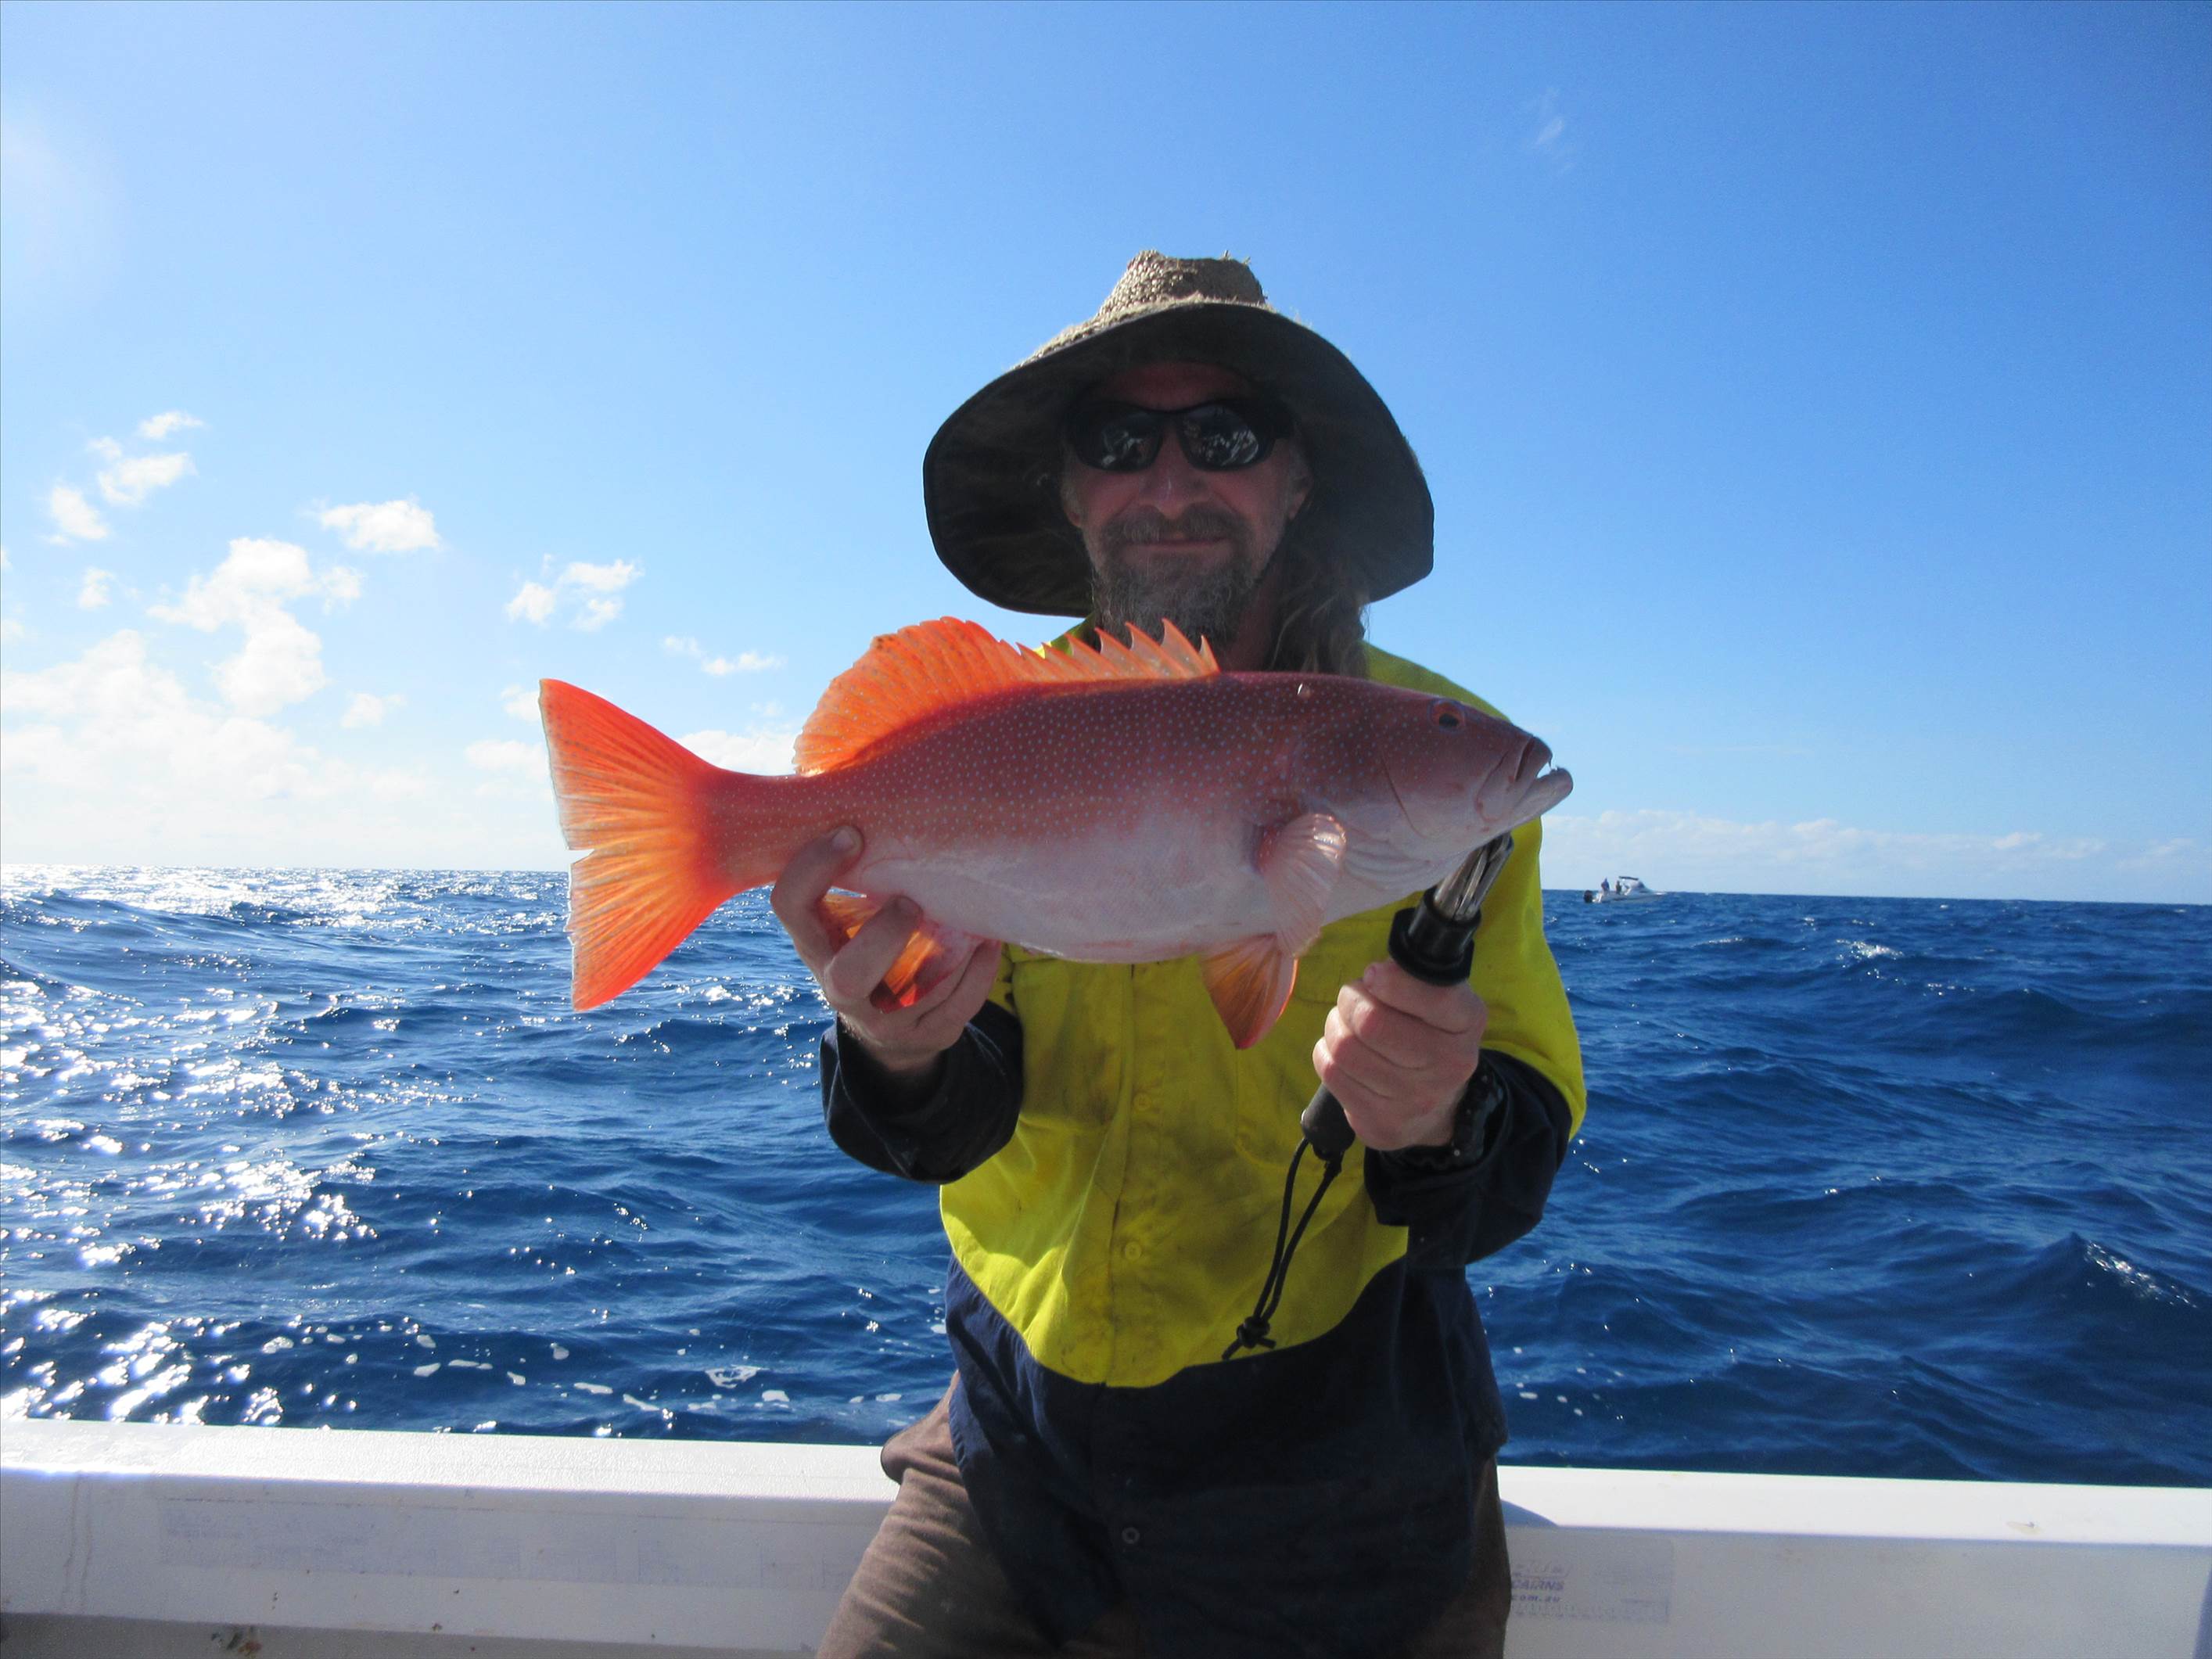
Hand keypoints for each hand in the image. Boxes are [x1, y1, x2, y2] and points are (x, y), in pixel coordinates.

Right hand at [770, 827, 999, 1085]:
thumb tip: (873, 770)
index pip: (790, 906)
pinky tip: (988, 942)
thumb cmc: (872, 934)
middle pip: (847, 975)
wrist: (892, 1027)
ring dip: (949, 954)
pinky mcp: (924, 1038)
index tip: (852, 830)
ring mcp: (882, 1021)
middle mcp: (838, 986)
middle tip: (912, 900)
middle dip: (886, 935)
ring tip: (971, 922)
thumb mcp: (851, 904)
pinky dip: (978, 970)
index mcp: (815, 941)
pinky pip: (958, 1007)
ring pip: (914, 998)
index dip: (814, 868)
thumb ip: (857, 861)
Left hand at [1313, 961, 1486, 1150]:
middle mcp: (1448, 1065)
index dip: (1389, 981)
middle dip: (1350, 1000)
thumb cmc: (1429, 1036)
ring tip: (1347, 1026)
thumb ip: (1414, 976)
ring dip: (1335, 1026)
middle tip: (1353, 999)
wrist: (1436, 1109)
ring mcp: (1414, 1100)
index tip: (1373, 975)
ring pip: (1344, 1047)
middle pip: (1370, 1022)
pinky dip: (1326, 1053)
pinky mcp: (1381, 1123)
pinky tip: (1343, 1054)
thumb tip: (1377, 974)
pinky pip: (1331, 1072)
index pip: (1430, 997)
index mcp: (1467, 1022)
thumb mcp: (1440, 999)